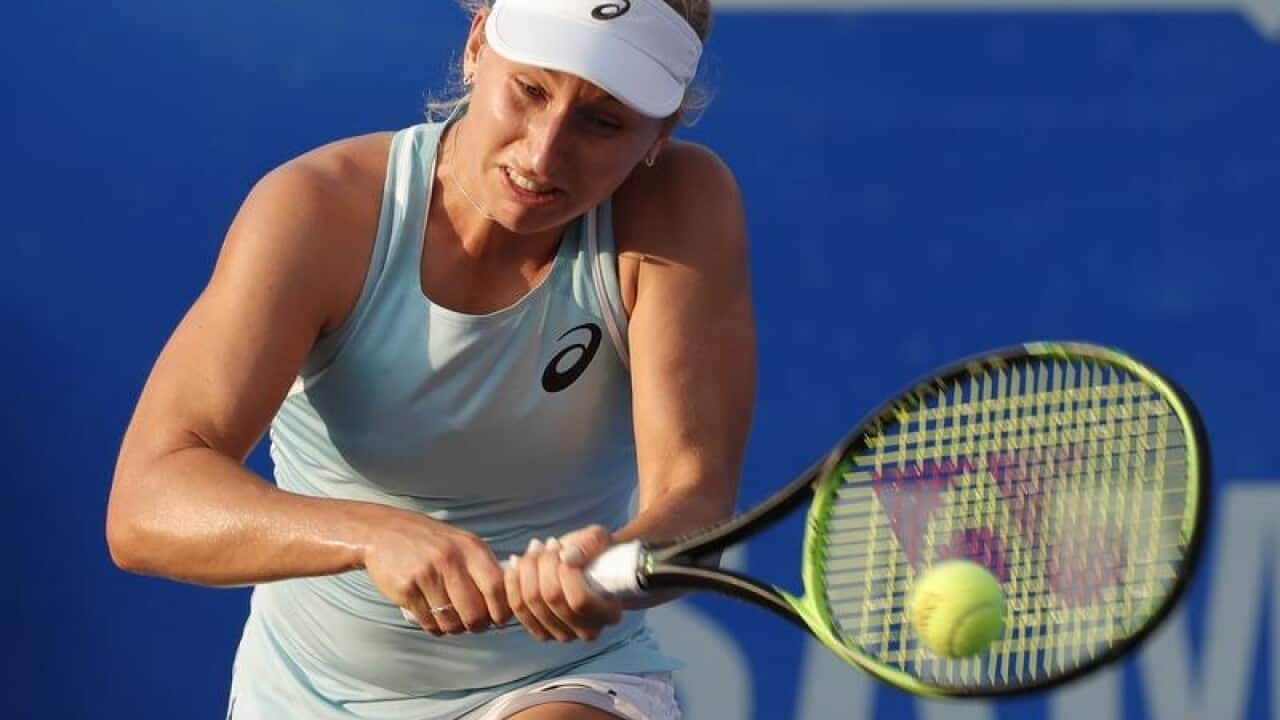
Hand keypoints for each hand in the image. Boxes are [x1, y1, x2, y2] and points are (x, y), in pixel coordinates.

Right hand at [362, 508, 510, 635]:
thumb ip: (484, 568)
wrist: (383, 532)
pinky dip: (434, 626)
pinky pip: (429, 622)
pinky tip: (432, 615)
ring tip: (451, 619)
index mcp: (471, 548)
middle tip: (474, 625)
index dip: (502, 611)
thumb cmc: (430, 543)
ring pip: (451, 622)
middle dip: (477, 625)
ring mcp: (426, 574)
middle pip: (475, 612)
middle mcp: (450, 560)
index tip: (499, 620)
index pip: (497, 588)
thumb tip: (507, 604)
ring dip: (454, 628)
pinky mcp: (406, 589)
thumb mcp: (462, 544)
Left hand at [505, 525, 623, 641]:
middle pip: (551, 598)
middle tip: (548, 543)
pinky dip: (513, 581)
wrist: (584, 567)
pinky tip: (518, 562)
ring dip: (527, 568)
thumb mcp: (601, 540)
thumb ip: (590, 545)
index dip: (566, 572)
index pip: (580, 601)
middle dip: (544, 563)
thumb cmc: (596, 554)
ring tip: (536, 548)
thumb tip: (567, 557)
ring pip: (531, 602)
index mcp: (609, 613)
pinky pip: (517, 607)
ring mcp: (563, 634)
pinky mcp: (541, 631)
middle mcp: (587, 630)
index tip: (563, 550)